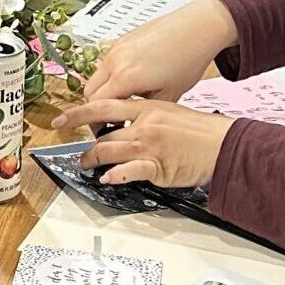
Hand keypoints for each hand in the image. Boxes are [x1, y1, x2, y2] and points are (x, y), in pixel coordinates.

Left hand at [52, 97, 233, 191]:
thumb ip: (146, 116)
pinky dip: (114, 175)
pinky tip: (108, 178)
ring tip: (88, 166)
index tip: (61, 119)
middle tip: (79, 153)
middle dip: (86, 146)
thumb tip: (126, 123)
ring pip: (109, 151)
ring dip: (94, 161)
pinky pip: (127, 171)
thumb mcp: (171, 111)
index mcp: (148, 107)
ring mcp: (149, 146)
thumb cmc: (200, 131)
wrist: (223, 144)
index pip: (104, 106)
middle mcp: (145, 125)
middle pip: (103, 133)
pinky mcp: (157, 166)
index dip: (78, 113)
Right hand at [69, 0, 238, 108]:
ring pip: (97, 76)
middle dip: (98, 107)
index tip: (106, 129)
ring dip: (105, 90)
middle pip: (89, 92)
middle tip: (113, 117)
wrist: (198, 27)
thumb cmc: (189, 58)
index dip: (98, 122)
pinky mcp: (122, 40)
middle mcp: (115, 60)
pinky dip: (112, 75)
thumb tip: (132, 123)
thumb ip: (143, 111)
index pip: (95, 106)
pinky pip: (108, 62)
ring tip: (127, 98)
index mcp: (125, 77)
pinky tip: (134, 79)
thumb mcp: (169, 95)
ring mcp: (117, 47)